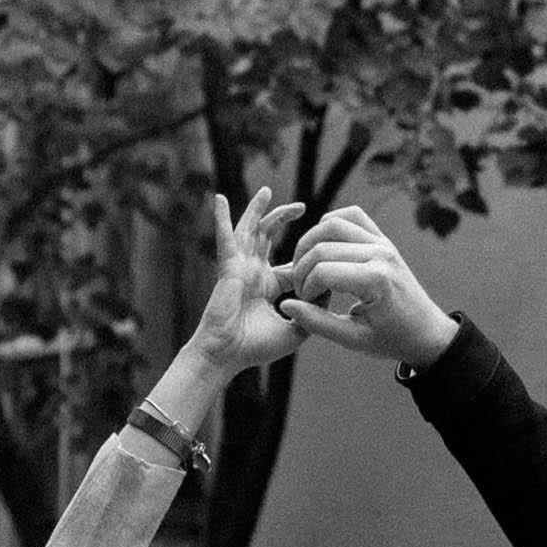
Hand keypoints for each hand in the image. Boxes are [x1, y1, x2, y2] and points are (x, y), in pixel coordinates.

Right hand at [185, 185, 315, 377]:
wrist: (227, 356)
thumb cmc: (256, 348)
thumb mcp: (294, 331)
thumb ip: (312, 313)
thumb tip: (328, 293)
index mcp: (268, 286)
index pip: (291, 265)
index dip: (308, 261)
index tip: (326, 255)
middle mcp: (253, 272)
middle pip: (268, 238)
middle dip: (283, 219)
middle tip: (302, 206)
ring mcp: (239, 267)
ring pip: (249, 230)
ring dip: (257, 209)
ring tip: (266, 190)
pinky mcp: (228, 267)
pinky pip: (225, 238)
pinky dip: (221, 218)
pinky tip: (218, 198)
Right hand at [287, 203, 452, 368]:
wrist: (425, 331)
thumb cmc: (391, 339)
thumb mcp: (353, 339)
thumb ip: (317, 323)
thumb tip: (286, 306)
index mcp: (376, 281)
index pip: (322, 272)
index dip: (305, 289)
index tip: (306, 305)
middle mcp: (381, 254)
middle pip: (323, 246)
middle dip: (302, 269)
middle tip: (303, 291)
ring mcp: (383, 243)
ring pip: (333, 223)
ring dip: (310, 242)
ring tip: (306, 268)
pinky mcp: (383, 239)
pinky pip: (352, 216)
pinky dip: (331, 223)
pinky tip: (322, 247)